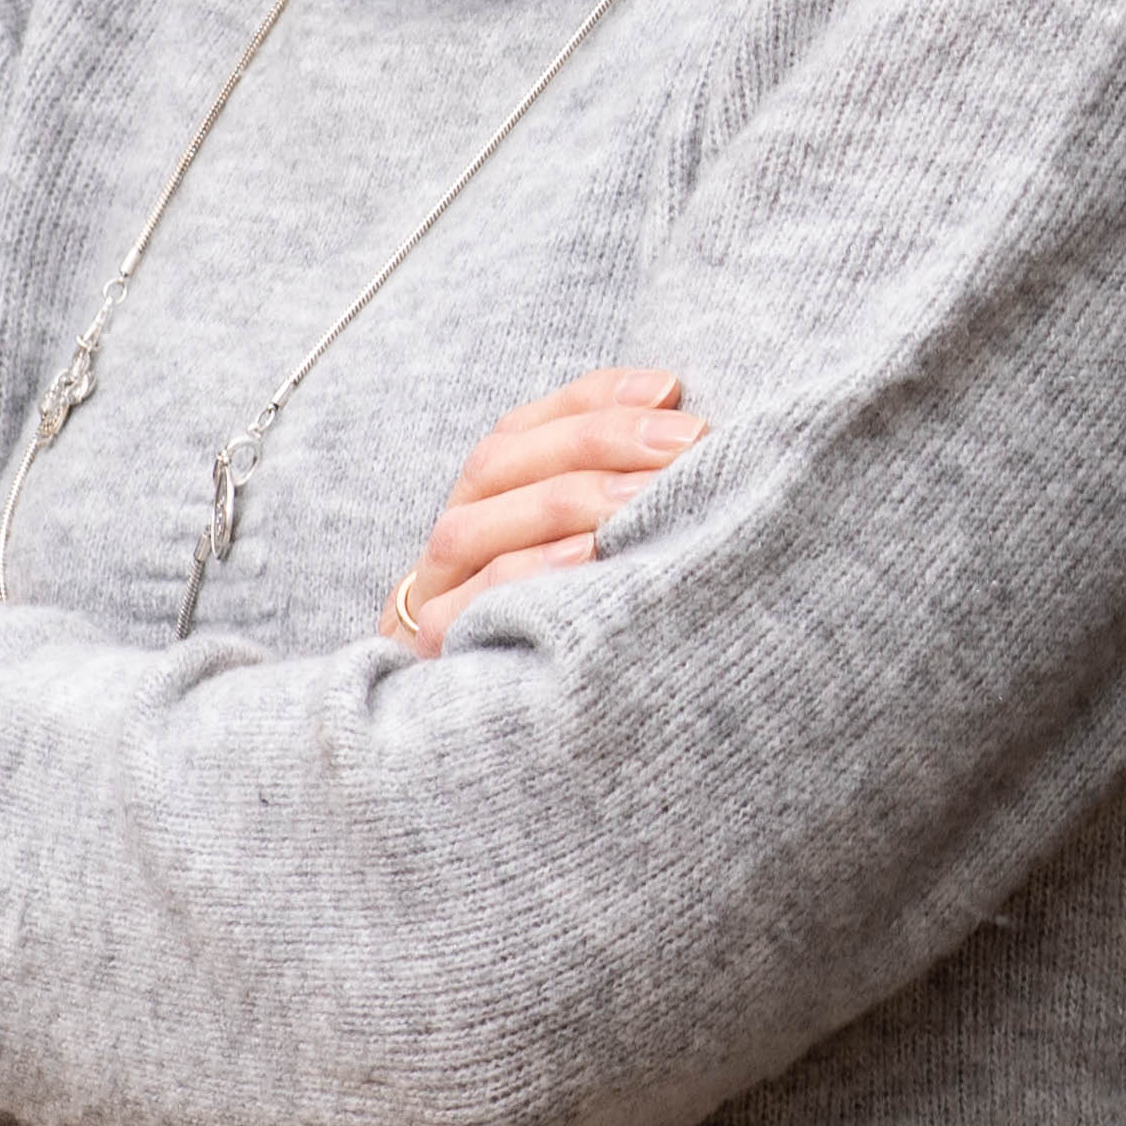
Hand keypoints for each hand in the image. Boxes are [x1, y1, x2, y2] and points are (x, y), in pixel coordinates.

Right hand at [385, 367, 701, 656]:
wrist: (528, 736)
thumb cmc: (587, 621)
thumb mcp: (607, 543)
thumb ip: (625, 485)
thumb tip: (689, 421)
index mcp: (485, 498)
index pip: (525, 426)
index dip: (595, 398)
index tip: (671, 388)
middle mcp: (453, 536)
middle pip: (499, 462)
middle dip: (598, 441)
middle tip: (687, 441)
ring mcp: (436, 593)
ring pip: (476, 526)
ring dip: (566, 501)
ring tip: (646, 495)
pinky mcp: (438, 649)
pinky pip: (472, 601)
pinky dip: (530, 570)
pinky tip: (591, 554)